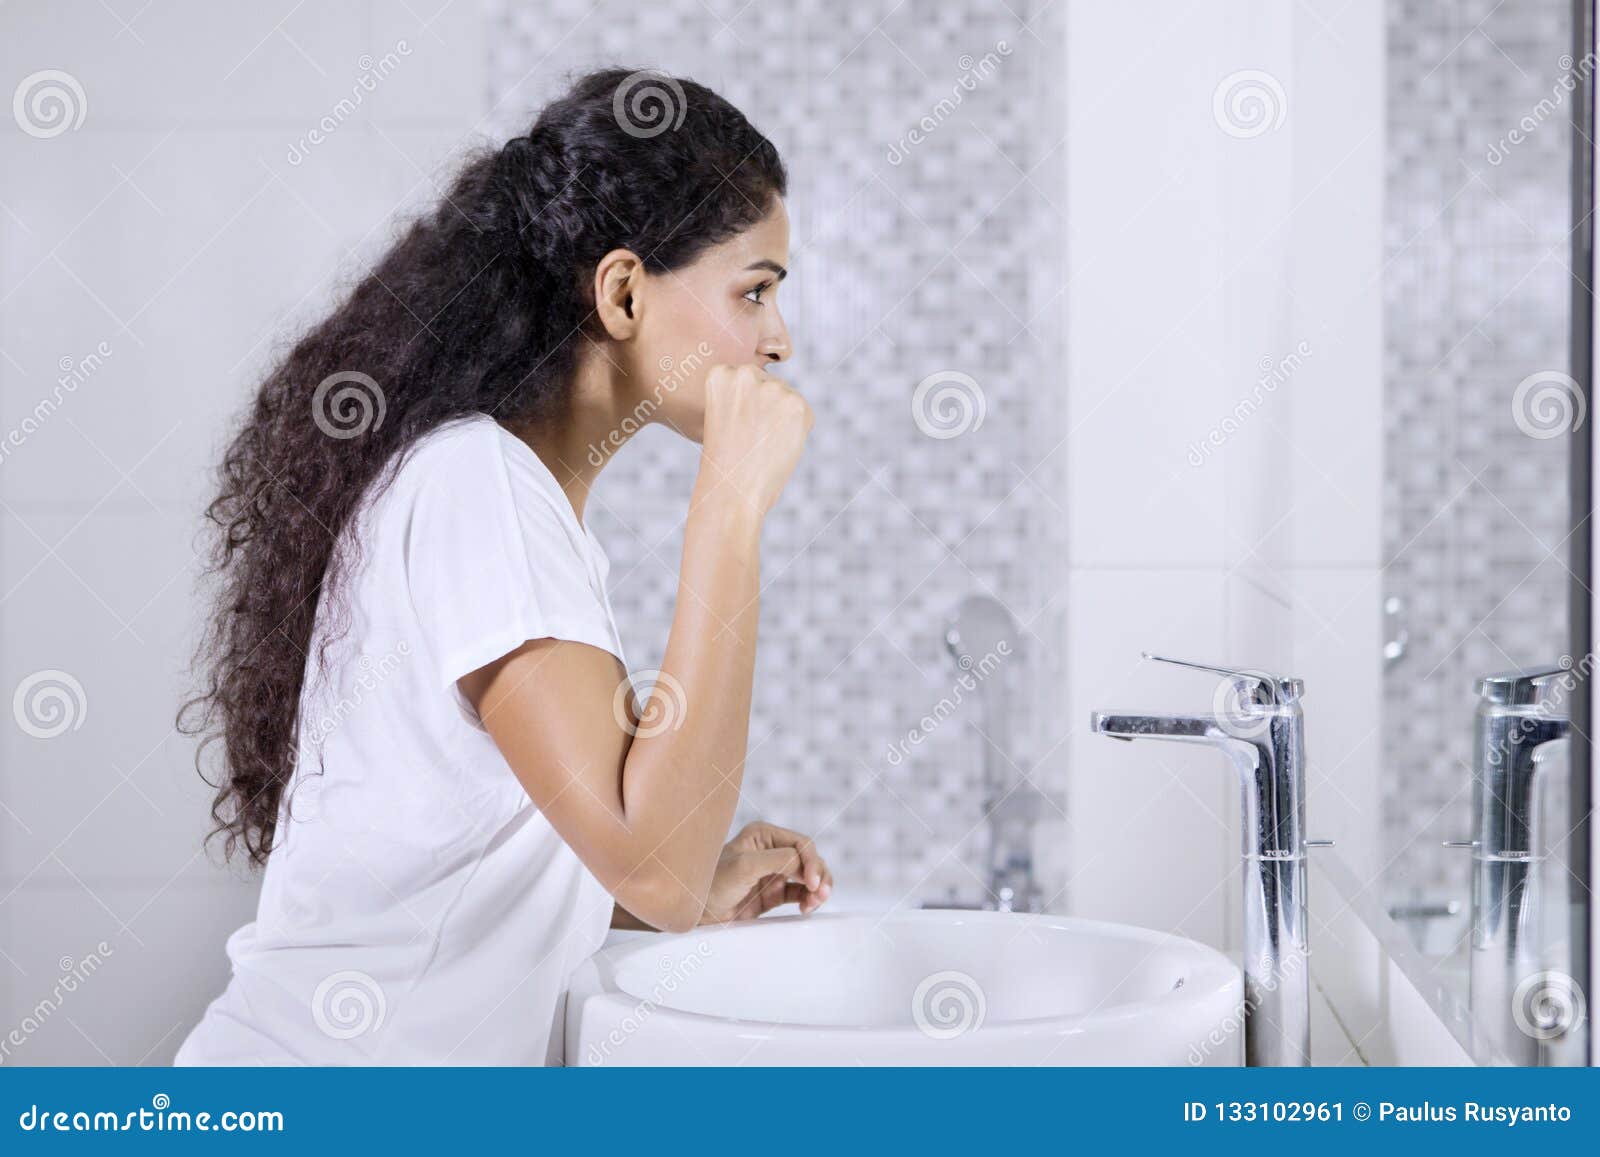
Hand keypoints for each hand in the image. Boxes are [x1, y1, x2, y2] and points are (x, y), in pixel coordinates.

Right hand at [696, 363, 812, 519]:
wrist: (733, 490)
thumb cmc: (725, 461)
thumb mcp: (722, 416)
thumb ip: (743, 396)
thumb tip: (777, 390)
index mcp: (720, 375)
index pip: (746, 381)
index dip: (745, 409)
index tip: (734, 427)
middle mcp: (746, 374)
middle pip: (770, 386)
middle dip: (768, 410)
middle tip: (751, 439)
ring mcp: (773, 388)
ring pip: (788, 400)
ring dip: (783, 421)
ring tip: (763, 445)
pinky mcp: (796, 404)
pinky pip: (806, 415)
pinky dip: (799, 432)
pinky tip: (778, 447)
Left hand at [699, 821, 832, 924]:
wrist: (697, 912)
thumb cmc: (713, 884)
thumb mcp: (745, 866)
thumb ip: (777, 860)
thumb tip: (804, 864)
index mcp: (764, 835)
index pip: (801, 843)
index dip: (812, 861)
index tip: (812, 883)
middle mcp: (772, 850)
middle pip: (810, 859)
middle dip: (819, 875)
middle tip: (820, 895)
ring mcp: (774, 872)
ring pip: (809, 876)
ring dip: (818, 888)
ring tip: (815, 903)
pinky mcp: (774, 893)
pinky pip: (801, 893)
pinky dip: (809, 899)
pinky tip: (806, 908)